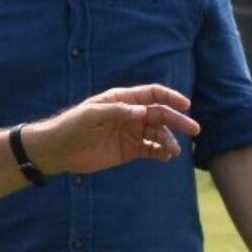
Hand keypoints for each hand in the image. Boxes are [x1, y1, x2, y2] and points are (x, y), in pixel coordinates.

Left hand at [26, 85, 199, 174]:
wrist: (57, 150)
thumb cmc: (71, 127)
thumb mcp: (90, 115)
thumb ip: (116, 111)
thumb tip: (141, 111)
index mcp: (123, 100)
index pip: (153, 94)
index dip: (171, 98)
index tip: (185, 106)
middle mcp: (131, 115)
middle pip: (161, 115)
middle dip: (178, 121)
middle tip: (194, 130)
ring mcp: (131, 133)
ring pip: (158, 134)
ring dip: (169, 141)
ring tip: (174, 151)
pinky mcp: (128, 150)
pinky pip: (150, 150)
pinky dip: (160, 152)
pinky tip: (166, 157)